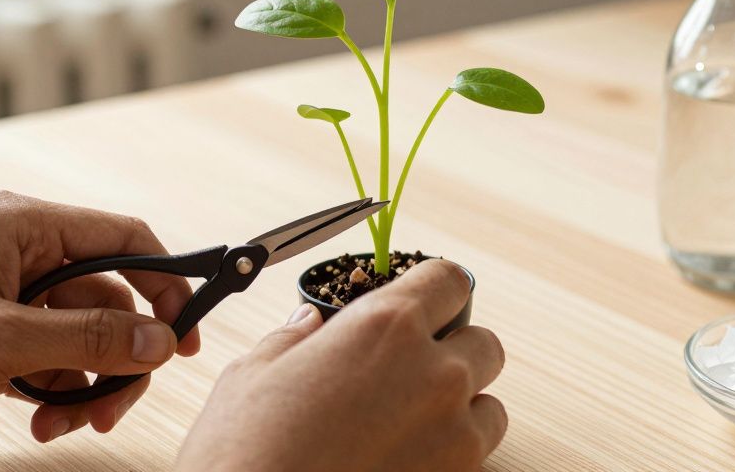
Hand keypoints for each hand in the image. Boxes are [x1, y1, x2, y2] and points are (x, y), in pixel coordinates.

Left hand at [0, 190, 198, 469]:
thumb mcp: (1, 339)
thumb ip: (88, 340)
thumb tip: (161, 342)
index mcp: (23, 227)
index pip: (122, 240)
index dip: (164, 282)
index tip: (187, 331)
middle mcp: (22, 258)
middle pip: (110, 302)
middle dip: (120, 354)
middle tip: (123, 399)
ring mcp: (8, 302)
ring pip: (84, 341)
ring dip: (87, 384)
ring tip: (67, 420)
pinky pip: (54, 365)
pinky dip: (59, 393)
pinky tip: (41, 420)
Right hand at [176, 259, 506, 470]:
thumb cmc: (244, 453)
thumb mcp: (252, 376)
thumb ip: (292, 340)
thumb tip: (306, 324)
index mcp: (386, 326)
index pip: (448, 281)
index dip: (435, 291)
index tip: (424, 304)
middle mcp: (434, 373)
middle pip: (483, 343)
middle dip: (454, 352)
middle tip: (410, 372)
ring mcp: (454, 434)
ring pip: (490, 405)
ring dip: (462, 408)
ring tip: (409, 425)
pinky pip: (478, 457)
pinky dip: (454, 455)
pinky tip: (406, 460)